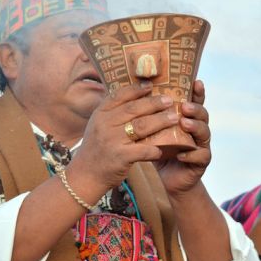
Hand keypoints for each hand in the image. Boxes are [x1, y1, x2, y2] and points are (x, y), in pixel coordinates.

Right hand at [68, 81, 179, 195]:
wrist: (85, 174)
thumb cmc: (96, 149)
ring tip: (174, 118)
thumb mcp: (98, 126)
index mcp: (100, 114)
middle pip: (134, 109)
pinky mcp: (120, 157)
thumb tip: (136, 98)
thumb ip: (113, 113)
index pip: (119, 96)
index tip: (150, 85)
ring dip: (160, 121)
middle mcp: (105, 124)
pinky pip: (142, 150)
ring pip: (141, 126)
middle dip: (154, 103)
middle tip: (169, 100)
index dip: (135, 89)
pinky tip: (163, 149)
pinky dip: (154, 149)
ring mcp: (112, 140)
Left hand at [155, 80, 211, 196]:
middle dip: (195, 108)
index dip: (197, 92)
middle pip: (202, 114)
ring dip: (195, 127)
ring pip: (204, 132)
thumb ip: (151, 114)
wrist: (167, 178)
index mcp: (187, 118)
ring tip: (184, 123)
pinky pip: (200, 156)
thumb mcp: (154, 130)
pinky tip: (181, 155)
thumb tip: (133, 91)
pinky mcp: (200, 162)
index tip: (196, 81)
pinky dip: (191, 154)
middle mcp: (197, 129)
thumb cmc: (160, 149)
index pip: (194, 101)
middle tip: (184, 106)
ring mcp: (201, 145)